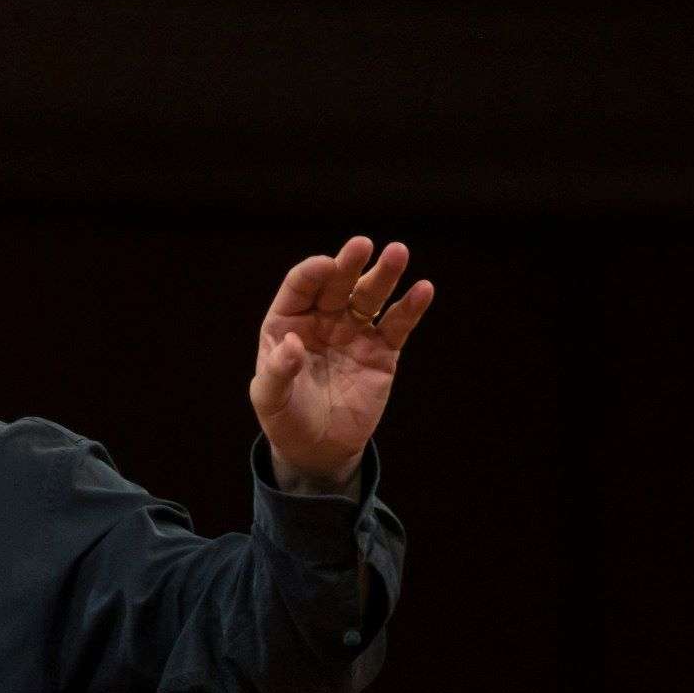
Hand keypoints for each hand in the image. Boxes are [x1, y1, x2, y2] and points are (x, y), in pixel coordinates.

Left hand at [247, 236, 435, 493]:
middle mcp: (322, 319)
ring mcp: (354, 332)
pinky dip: (410, 307)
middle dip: (349, 264)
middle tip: (362, 244)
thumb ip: (277, 373)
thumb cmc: (286, 418)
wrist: (318, 448)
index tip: (327, 266)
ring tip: (398, 252)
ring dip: (384, 275)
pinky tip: (423, 290)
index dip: (312, 274)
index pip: (300, 288)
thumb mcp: (270, 400)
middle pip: (337, 284)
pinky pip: (397, 324)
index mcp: (287, 322)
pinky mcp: (382, 350)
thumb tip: (290, 345)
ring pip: (370, 297)